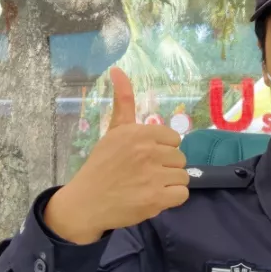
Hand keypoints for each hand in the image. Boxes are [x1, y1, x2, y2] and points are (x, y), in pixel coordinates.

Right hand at [44, 69, 188, 242]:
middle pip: (180, 158)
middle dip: (166, 167)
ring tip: (148, 186)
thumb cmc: (102, 165)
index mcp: (139, 133)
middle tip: (144, 174)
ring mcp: (153, 176)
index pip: (174, 139)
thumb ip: (124, 101)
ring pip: (183, 176)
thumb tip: (118, 70)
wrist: (86, 201)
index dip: (162, 150)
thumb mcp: (114, 130)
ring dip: (169, 184)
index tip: (145, 158)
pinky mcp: (156, 199)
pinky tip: (154, 198)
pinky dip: (171, 199)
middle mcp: (147, 151)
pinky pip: (182, 194)